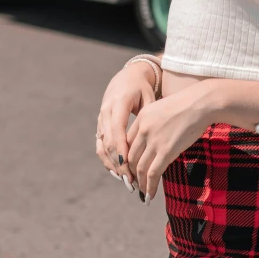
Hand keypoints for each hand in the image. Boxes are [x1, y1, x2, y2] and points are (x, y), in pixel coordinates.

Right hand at [96, 62, 157, 189]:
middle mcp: (106, 111)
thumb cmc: (142, 88)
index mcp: (118, 103)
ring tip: (125, 180)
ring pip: (101, 146)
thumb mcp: (149, 98)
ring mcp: (101, 118)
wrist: (127, 76)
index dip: (121, 150)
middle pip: (107, 142)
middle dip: (118, 163)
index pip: (117, 130)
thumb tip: (158, 140)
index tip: (129, 167)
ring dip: (111, 165)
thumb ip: (149, 117)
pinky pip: (100, 145)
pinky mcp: (100, 124)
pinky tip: (118, 172)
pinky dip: (107, 159)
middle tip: (130, 181)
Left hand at [127, 81, 213, 202]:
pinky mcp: (166, 151)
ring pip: (140, 168)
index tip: (130, 168)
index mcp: (142, 117)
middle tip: (135, 183)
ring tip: (142, 193)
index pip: (126, 143)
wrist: (201, 103)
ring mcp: (154, 140)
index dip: (126, 159)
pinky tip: (149, 196)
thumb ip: (153, 124)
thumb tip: (151, 141)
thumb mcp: (163, 109)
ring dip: (140, 184)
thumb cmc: (187, 104)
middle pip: (130, 157)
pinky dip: (149, 187)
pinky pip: (152, 174)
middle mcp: (144, 129)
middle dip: (131, 174)